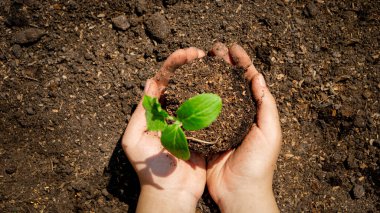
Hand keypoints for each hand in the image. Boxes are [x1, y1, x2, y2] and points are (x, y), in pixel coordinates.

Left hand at [122, 47, 206, 212]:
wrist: (170, 193)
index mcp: (155, 111)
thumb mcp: (135, 139)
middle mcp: (172, 113)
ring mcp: (189, 121)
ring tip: (214, 63)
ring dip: (204, 76)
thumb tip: (149, 82)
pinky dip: (215, 97)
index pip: (164, 80)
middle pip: (182, 81)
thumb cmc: (149, 168)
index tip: (188, 54)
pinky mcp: (203, 132)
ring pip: (197, 92)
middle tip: (203, 53)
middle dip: (191, 64)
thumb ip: (141, 112)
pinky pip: (209, 111)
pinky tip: (223, 87)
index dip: (174, 64)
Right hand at [206, 43, 281, 212]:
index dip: (242, 62)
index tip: (232, 48)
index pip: (248, 81)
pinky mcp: (206, 133)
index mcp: (254, 112)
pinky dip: (194, 97)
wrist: (239, 192)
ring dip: (207, 76)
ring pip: (213, 93)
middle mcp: (237, 114)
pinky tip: (188, 85)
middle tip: (213, 49)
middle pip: (229, 83)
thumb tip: (258, 76)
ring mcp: (220, 122)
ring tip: (200, 60)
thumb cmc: (259, 164)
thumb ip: (266, 106)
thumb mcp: (270, 134)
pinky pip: (199, 111)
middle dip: (222, 64)